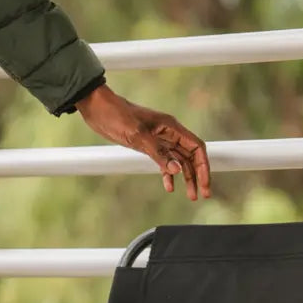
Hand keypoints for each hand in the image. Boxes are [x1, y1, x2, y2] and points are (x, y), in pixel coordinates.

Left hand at [75, 85, 210, 200]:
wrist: (97, 108)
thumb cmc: (116, 115)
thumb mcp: (138, 136)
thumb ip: (158, 153)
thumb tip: (176, 170)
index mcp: (171, 127)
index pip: (196, 148)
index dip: (203, 167)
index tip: (205, 184)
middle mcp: (169, 133)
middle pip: (191, 157)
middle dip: (198, 175)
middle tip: (202, 194)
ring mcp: (159, 139)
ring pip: (179, 161)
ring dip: (185, 178)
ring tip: (190, 195)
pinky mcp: (148, 145)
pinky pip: (164, 161)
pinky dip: (168, 174)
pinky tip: (168, 186)